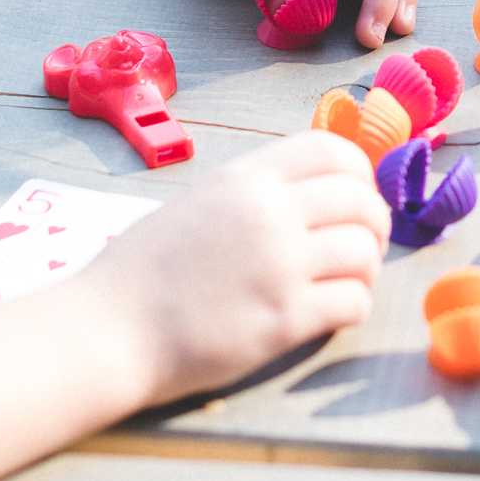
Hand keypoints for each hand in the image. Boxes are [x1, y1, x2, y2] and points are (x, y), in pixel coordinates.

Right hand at [77, 133, 389, 405]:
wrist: (106, 330)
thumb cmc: (142, 273)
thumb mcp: (196, 204)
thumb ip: (250, 194)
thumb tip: (308, 194)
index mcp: (244, 179)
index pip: (333, 150)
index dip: (359, 173)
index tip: (355, 198)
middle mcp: (267, 213)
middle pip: (361, 200)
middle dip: (373, 225)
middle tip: (362, 247)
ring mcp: (279, 266)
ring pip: (365, 251)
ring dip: (365, 269)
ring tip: (344, 282)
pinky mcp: (284, 319)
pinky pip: (354, 302)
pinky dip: (353, 307)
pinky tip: (330, 314)